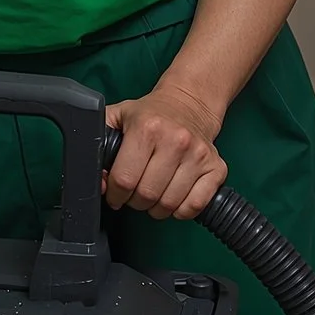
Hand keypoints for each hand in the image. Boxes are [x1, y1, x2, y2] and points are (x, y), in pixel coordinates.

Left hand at [105, 84, 227, 219]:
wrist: (190, 104)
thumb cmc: (150, 115)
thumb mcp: (118, 117)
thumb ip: (98, 144)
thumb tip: (99, 181)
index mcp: (147, 128)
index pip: (124, 180)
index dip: (115, 194)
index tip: (115, 193)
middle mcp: (176, 140)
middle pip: (146, 195)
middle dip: (134, 201)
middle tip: (134, 193)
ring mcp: (199, 155)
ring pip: (169, 204)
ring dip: (156, 208)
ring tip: (153, 195)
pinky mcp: (216, 168)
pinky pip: (194, 206)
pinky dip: (180, 211)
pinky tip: (174, 198)